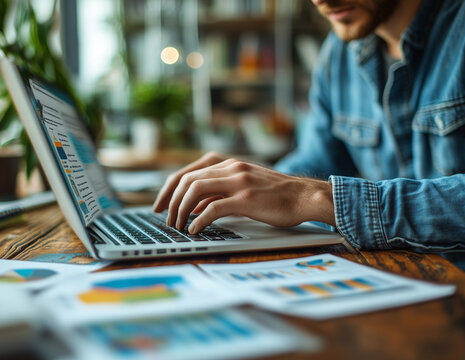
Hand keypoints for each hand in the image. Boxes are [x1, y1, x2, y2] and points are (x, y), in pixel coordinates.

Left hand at [154, 155, 335, 232]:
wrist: (305, 196)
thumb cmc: (275, 195)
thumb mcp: (242, 186)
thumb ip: (218, 192)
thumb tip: (192, 207)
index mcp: (227, 163)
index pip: (186, 172)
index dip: (168, 189)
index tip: (159, 205)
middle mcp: (230, 168)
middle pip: (186, 180)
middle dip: (171, 202)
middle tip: (167, 221)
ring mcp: (238, 182)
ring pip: (195, 191)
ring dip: (181, 210)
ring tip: (178, 226)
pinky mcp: (247, 199)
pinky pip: (213, 208)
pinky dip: (199, 219)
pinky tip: (195, 229)